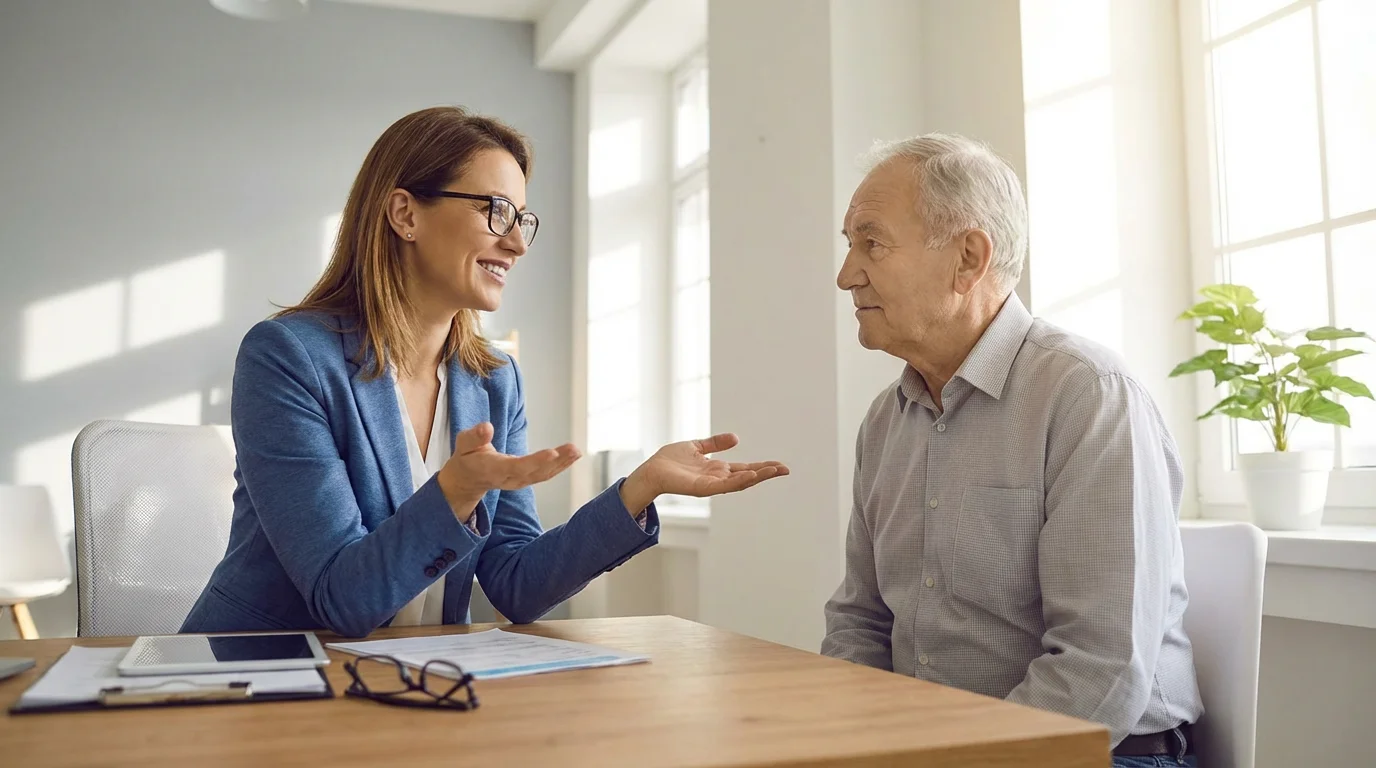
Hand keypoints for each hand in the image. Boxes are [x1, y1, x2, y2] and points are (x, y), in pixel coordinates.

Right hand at [436, 423, 580, 522]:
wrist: (468, 479)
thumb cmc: (467, 457)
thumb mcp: (463, 444)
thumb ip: (474, 437)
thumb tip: (486, 427)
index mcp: (493, 470)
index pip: (517, 467)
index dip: (535, 461)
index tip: (552, 452)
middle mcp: (509, 479)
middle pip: (535, 472)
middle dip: (555, 462)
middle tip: (573, 448)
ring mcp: (519, 481)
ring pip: (544, 475)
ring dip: (563, 463)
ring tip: (576, 450)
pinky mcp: (526, 479)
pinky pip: (546, 474)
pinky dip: (561, 466)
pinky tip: (574, 455)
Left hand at [619, 433, 788, 514]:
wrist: (651, 470)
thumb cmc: (670, 460)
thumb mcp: (697, 446)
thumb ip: (715, 444)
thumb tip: (736, 438)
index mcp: (718, 469)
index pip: (745, 468)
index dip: (762, 467)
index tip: (780, 465)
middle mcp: (718, 478)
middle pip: (747, 476)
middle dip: (766, 473)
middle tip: (786, 470)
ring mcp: (712, 485)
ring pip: (739, 482)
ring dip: (757, 477)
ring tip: (774, 471)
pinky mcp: (702, 488)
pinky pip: (724, 485)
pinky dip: (738, 481)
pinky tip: (750, 475)